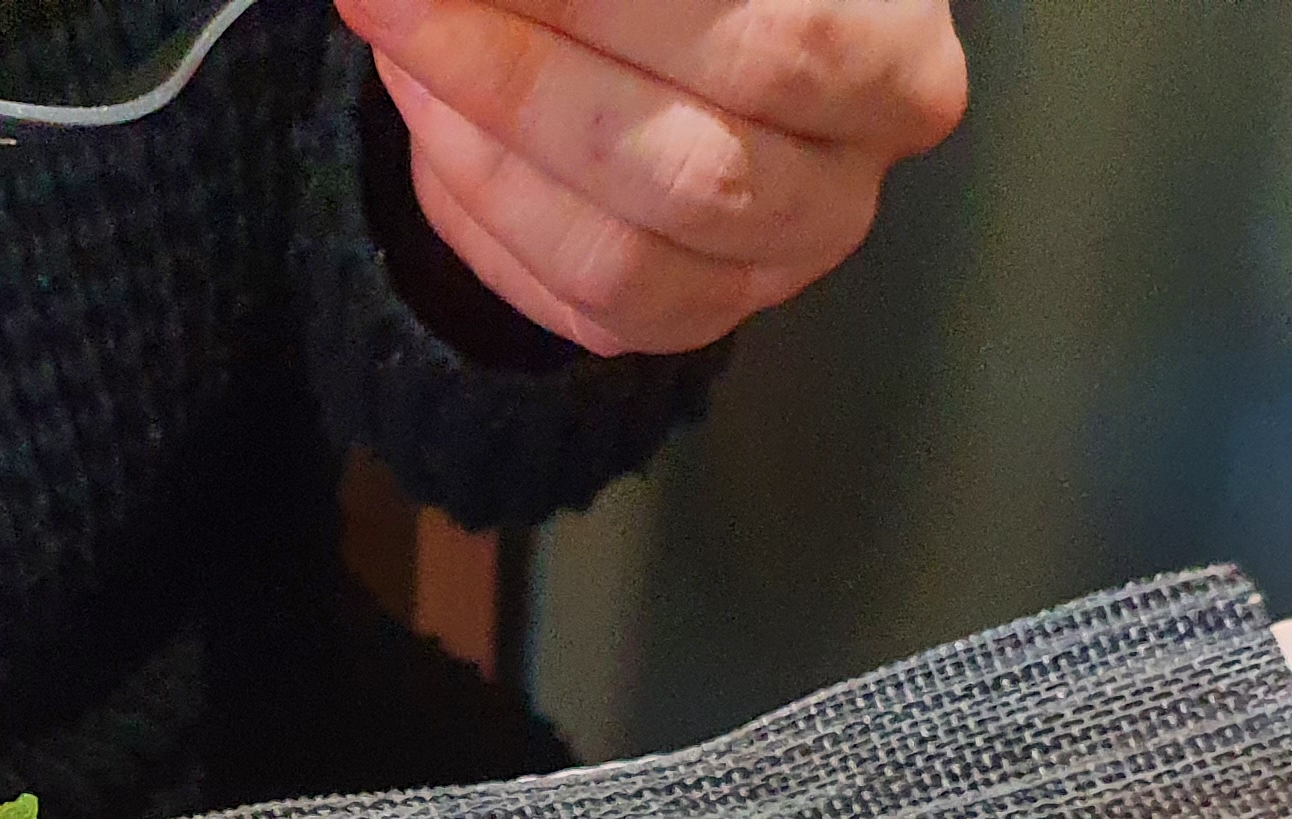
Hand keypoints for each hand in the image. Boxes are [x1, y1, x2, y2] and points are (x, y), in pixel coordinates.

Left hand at [338, 0, 968, 357]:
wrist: (685, 18)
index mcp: (895, 50)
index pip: (777, 43)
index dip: (601, 6)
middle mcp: (854, 174)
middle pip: (694, 169)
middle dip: (518, 78)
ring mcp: (776, 264)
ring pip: (622, 258)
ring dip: (478, 147)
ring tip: (396, 34)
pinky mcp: (690, 316)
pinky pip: (571, 303)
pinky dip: (478, 208)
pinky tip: (426, 111)